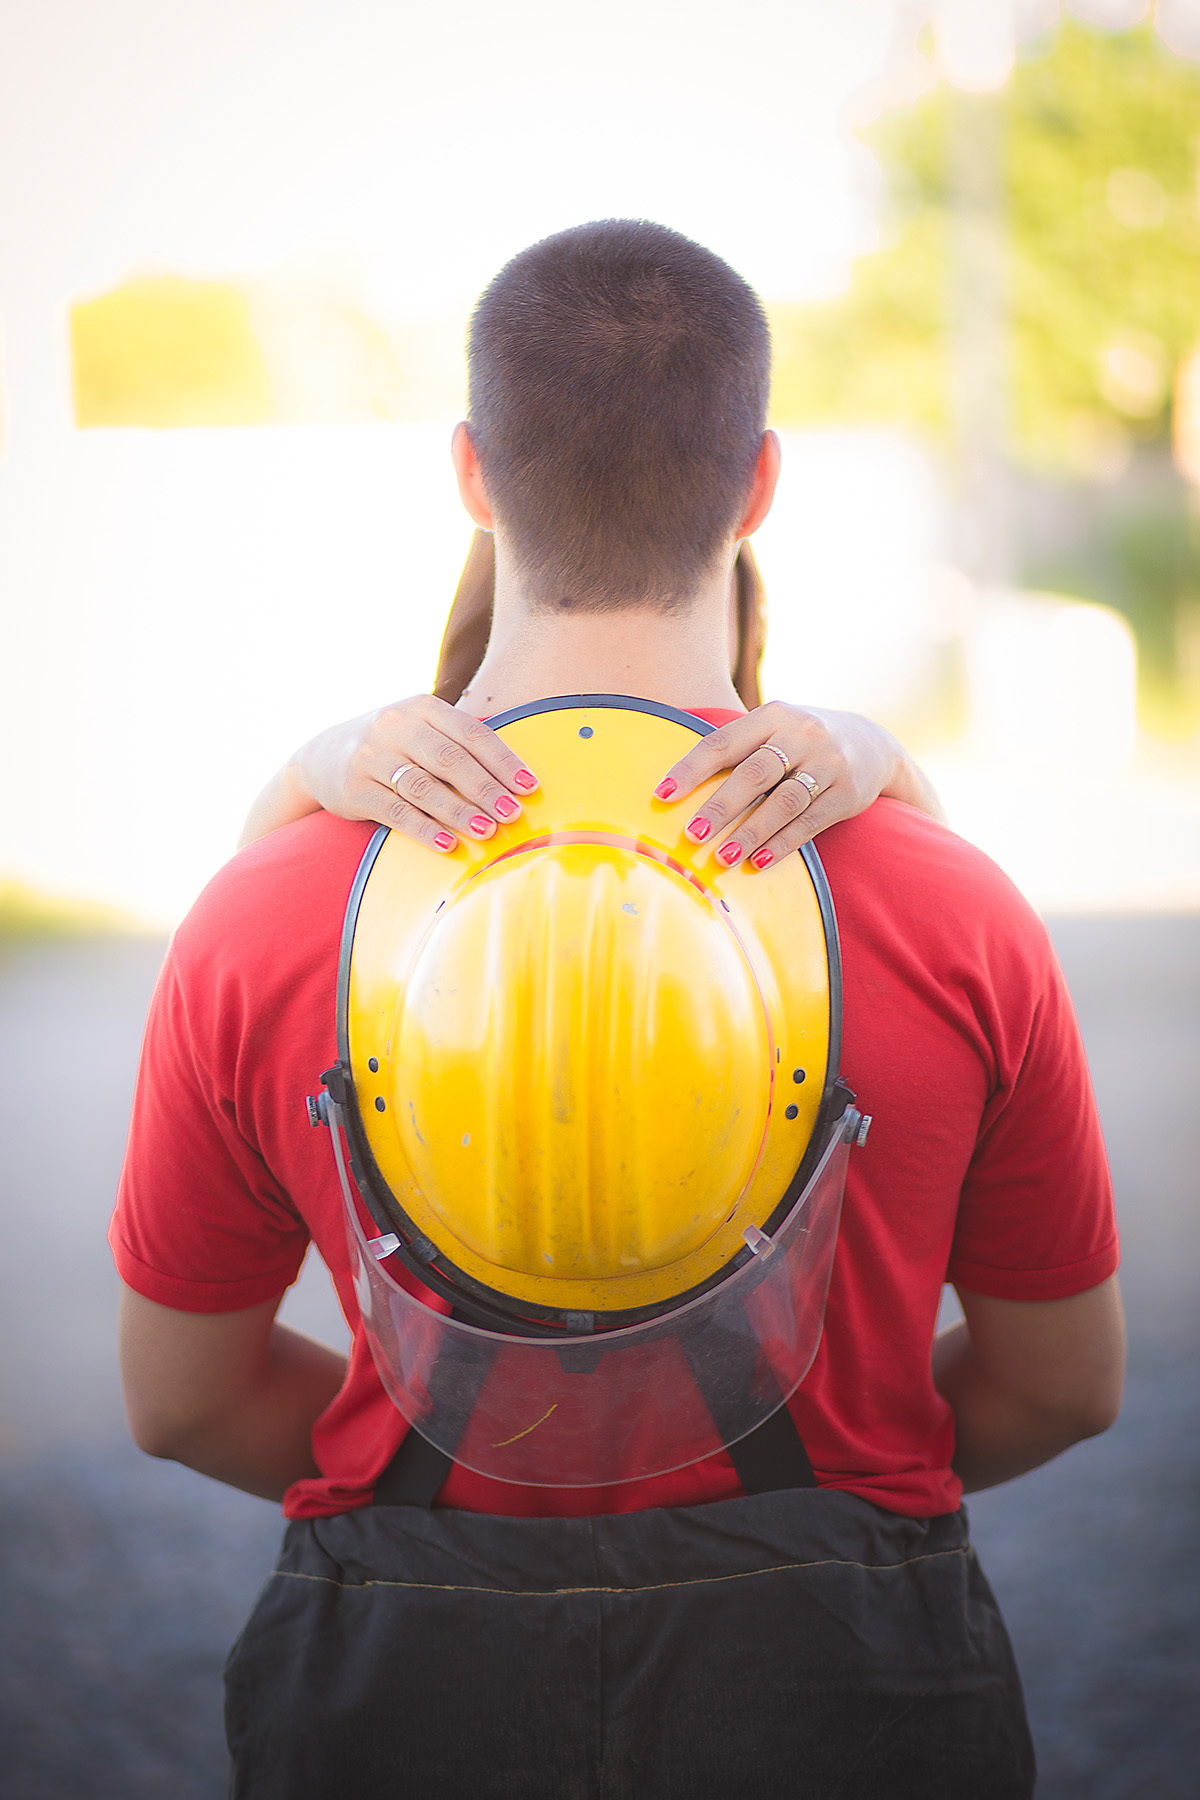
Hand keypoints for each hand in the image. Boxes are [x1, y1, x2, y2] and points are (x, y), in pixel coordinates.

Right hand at [291, 695, 538, 852]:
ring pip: (423, 787)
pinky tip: (448, 844)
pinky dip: (424, 829)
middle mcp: (394, 726)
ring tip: (488, 830)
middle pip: (448, 759)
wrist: (320, 757)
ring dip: (458, 811)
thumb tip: (517, 778)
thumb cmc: (392, 745)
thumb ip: (459, 743)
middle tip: (512, 813)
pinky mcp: (355, 790)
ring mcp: (371, 757)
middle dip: (485, 788)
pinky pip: (396, 812)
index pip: (470, 733)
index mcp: (421, 707)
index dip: (502, 760)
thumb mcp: (419, 728)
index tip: (528, 786)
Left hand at [651, 703, 928, 870]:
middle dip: (721, 806)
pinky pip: (810, 822)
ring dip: (751, 832)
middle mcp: (803, 735)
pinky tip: (759, 861)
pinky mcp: (848, 794)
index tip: (662, 795)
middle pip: (754, 772)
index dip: (692, 768)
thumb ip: (736, 748)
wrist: (873, 744)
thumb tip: (674, 786)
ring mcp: (829, 764)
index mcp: (774, 715)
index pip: (724, 741)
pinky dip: (782, 843)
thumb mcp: (774, 729)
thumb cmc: (800, 742)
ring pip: (784, 801)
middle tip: (692, 833)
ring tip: (723, 857)